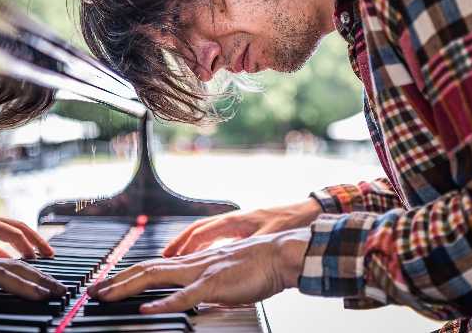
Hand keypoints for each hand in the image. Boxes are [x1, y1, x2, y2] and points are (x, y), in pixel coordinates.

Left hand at [0, 203, 53, 258]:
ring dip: (23, 247)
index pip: (14, 231)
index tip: (41, 257)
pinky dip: (7, 252)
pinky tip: (9, 263)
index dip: (30, 244)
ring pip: (9, 236)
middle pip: (18, 229)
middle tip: (50, 255)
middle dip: (36, 241)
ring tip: (35, 260)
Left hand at [88, 229, 310, 313]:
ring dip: (126, 287)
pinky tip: (145, 307)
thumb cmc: (257, 266)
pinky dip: (162, 302)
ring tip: (105, 296)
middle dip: (116, 280)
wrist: (279, 254)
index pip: (152, 267)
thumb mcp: (224, 277)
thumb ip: (207, 287)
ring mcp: (200, 272)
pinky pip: (184, 295)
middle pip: (144, 269)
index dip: (127, 275)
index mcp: (193, 262)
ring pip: (155, 277)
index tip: (108, 284)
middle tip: (93, 291)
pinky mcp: (214, 284)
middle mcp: (191, 263)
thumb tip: (197, 300)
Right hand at [163, 199, 320, 256]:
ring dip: (190, 245)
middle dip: (180, 243)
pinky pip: (217, 238)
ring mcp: (237, 225)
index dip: (185, 243)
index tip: (170, 255)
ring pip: (206, 234)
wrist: (306, 214)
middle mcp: (233, 221)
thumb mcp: (269, 237)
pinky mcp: (243, 231)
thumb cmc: (290, 222)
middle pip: (199, 231)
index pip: (202, 231)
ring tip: (176, 257)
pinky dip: (204, 246)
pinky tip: (201, 256)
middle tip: (165, 256)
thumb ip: (250, 247)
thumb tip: (233, 257)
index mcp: (236, 220)